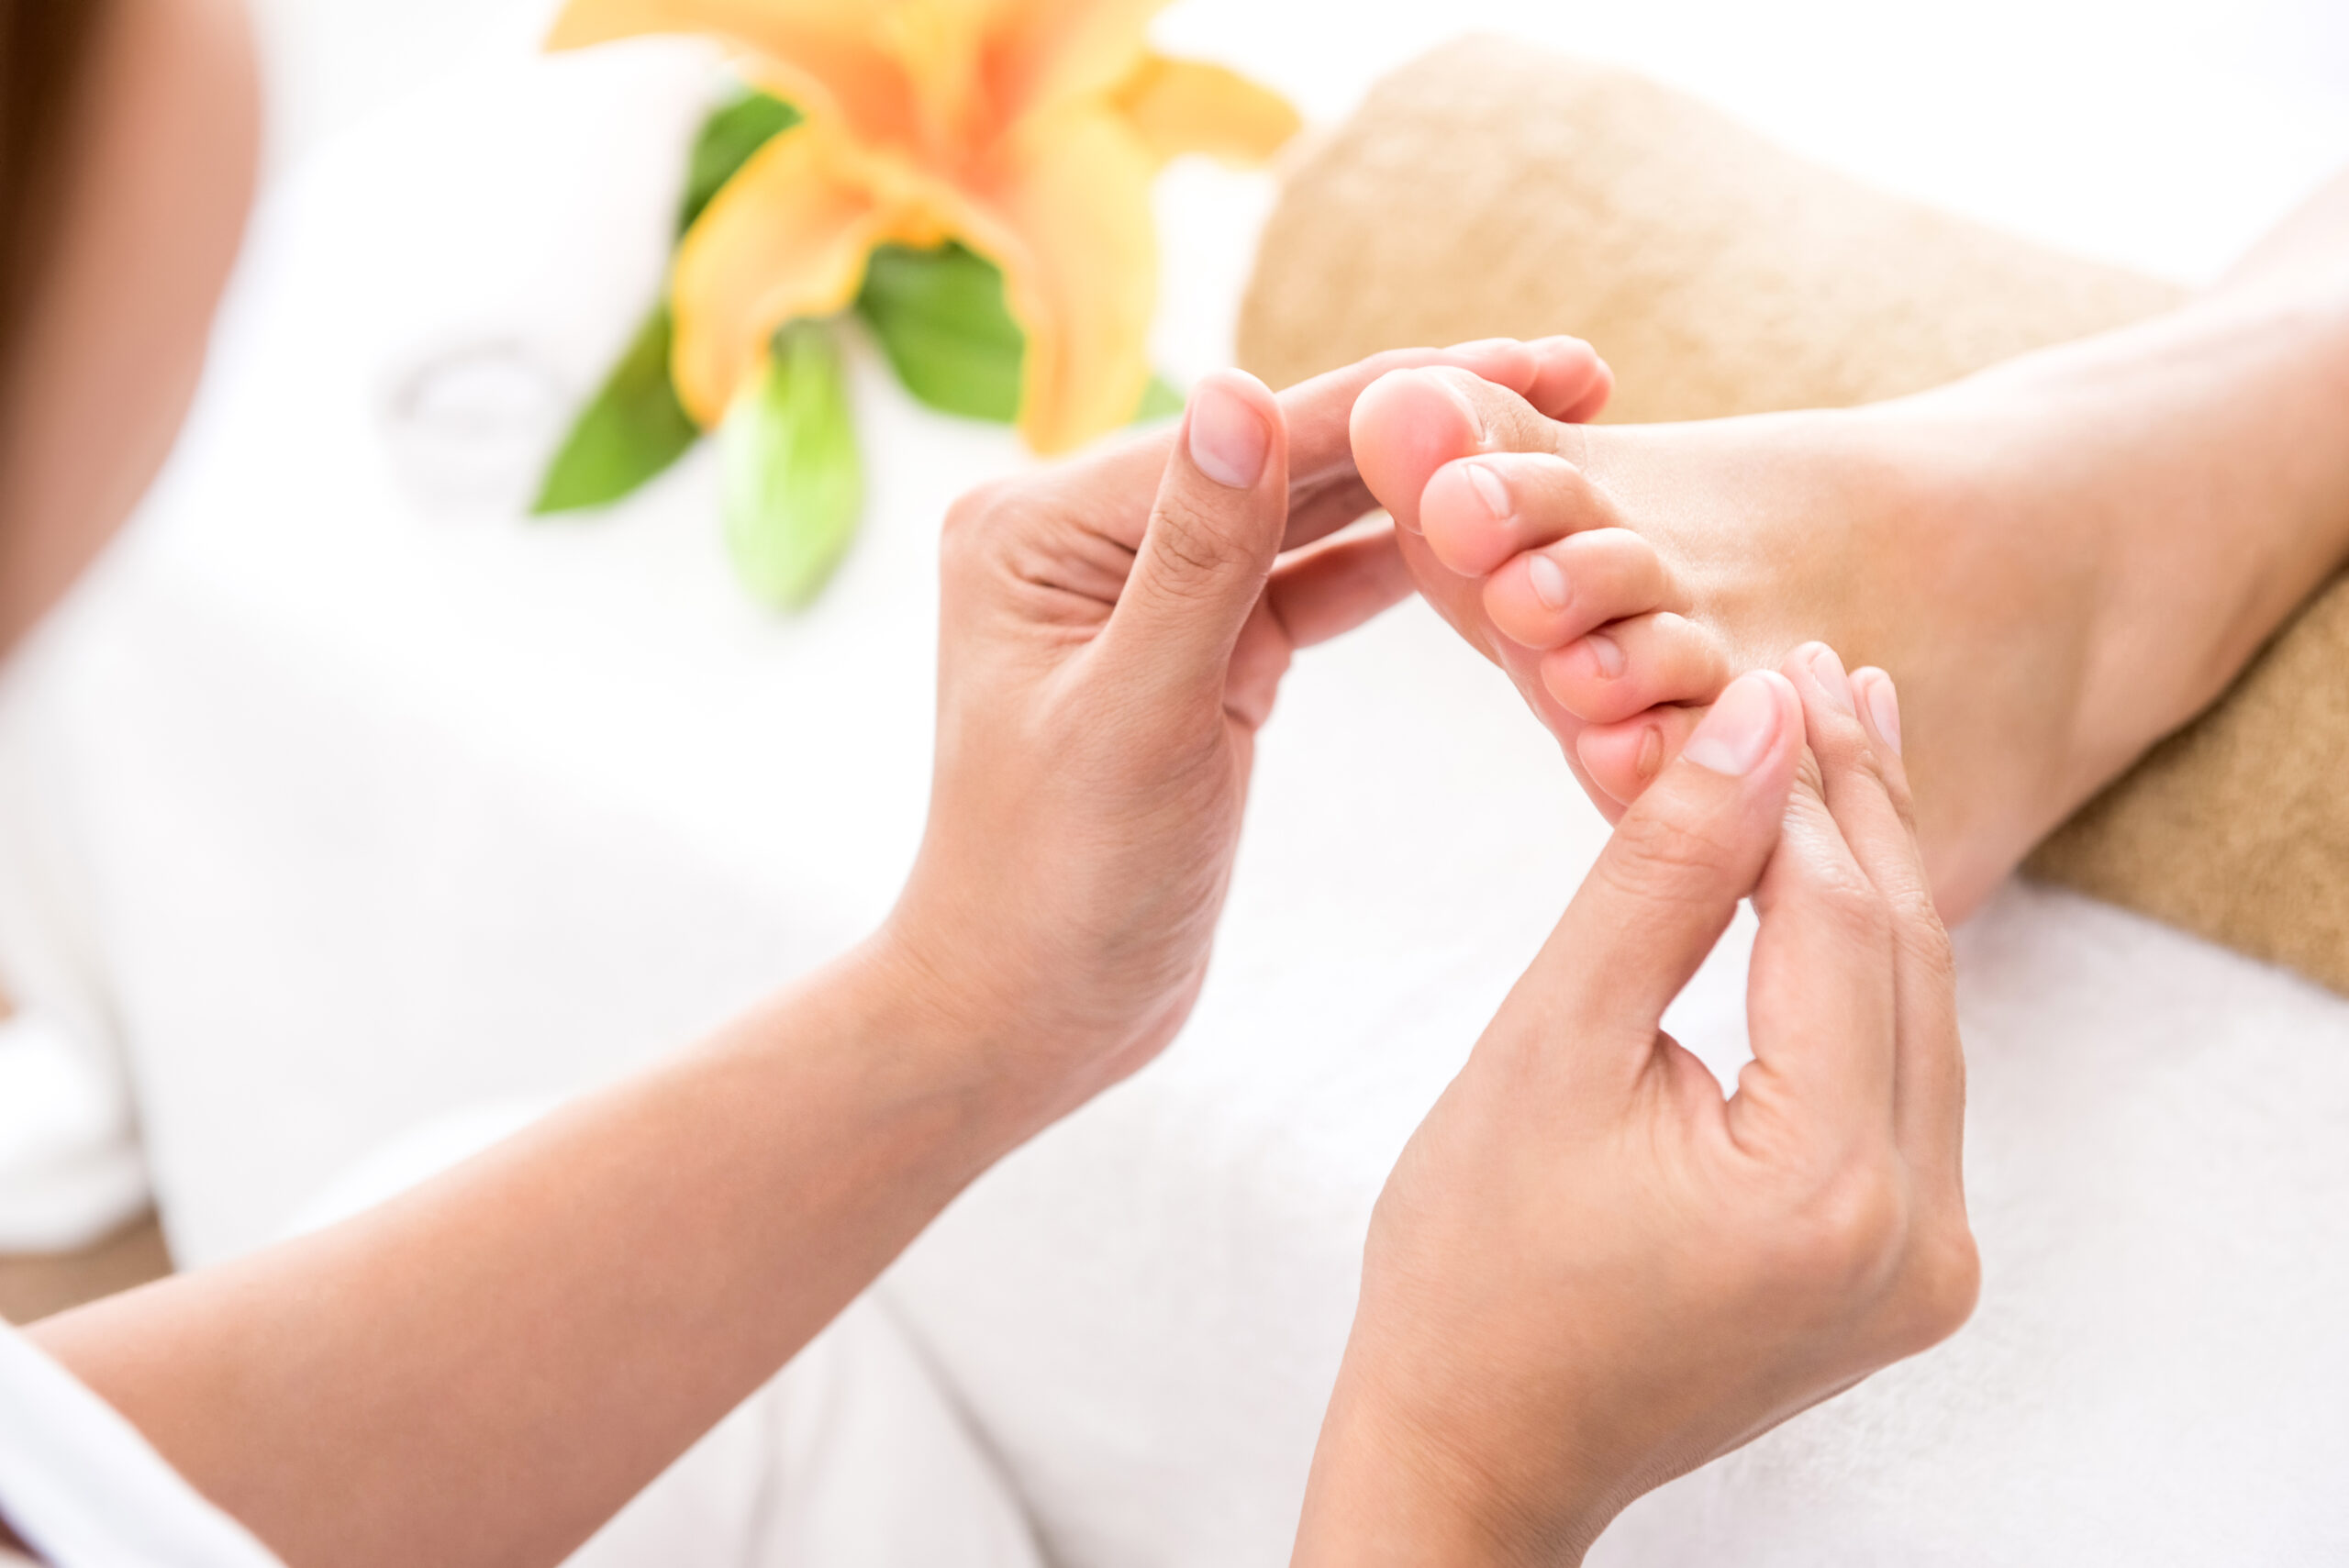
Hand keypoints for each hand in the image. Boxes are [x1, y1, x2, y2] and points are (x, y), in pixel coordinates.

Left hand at [879, 338, 1612, 1131]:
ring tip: (1562, 441)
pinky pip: (1309, 588)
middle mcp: (1084, 536)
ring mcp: (1145, 592)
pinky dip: (1395, 568)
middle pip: (1282, 458)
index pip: (1245, 437)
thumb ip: (1197, 559)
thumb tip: (1239, 385)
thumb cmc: (1056, 887)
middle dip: (1429, 423)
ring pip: (1306, 518)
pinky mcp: (1199, 654)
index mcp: (1039, 526)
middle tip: (1585, 376)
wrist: (1030, 1017)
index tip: (1539, 359)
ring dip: (1425, 487)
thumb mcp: (1134, 719)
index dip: (1398, 396)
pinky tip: (1492, 540)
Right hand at [1295, 645, 1978, 1564]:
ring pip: (1920, 1014)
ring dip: (1872, 878)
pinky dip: (1867, 973)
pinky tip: (1838, 885)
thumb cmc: (1473, 1263)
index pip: (1836, 926)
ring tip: (1840, 743)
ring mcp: (1926, 1264)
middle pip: (1907, 960)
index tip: (1767, 672)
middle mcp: (1915, 1236)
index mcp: (1824, 1191)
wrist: (1479, 1442)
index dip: (1800, 788)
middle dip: (1858, 810)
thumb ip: (1659, 876)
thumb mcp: (1549, 1047)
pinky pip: (1908, 1081)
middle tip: (1822, 674)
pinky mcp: (1909, 1269)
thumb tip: (1752, 724)